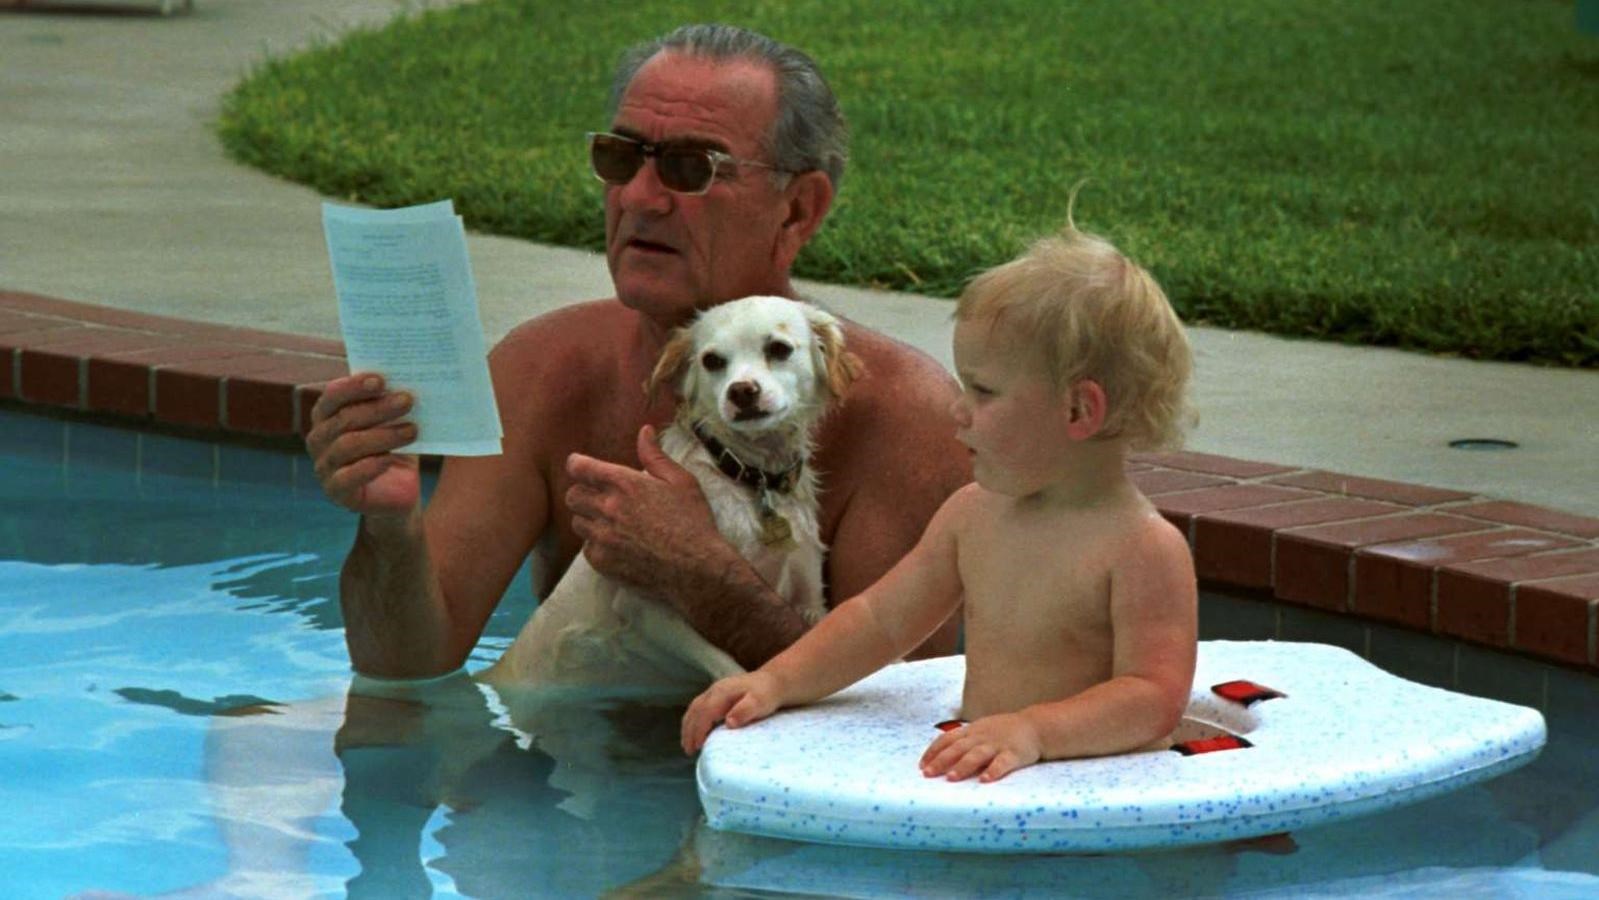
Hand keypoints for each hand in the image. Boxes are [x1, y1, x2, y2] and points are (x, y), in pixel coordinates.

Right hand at [305, 373, 420, 514]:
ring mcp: (323, 466)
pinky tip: (389, 460)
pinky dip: (368, 467)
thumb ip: (391, 402)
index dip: (354, 387)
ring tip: (412, 430)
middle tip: (407, 400)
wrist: (397, 491)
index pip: (333, 396)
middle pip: (344, 419)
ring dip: (383, 436)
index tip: (381, 380)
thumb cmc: (392, 447)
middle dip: (378, 408)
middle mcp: (318, 438)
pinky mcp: (335, 491)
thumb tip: (410, 381)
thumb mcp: (393, 422)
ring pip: (348, 446)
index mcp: (326, 415)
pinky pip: (347, 478)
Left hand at [566, 425, 722, 589]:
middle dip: (583, 493)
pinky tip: (616, 544)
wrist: (696, 569)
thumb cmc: (693, 522)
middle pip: (572, 496)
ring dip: (589, 519)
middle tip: (600, 497)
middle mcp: (607, 508)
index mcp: (624, 483)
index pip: (579, 467)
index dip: (578, 465)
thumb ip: (656, 456)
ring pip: (577, 522)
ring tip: (609, 523)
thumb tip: (644, 431)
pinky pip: (586, 548)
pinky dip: (596, 544)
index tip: (582, 467)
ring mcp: (602, 537)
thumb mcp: (681, 481)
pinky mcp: (603, 562)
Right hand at [681, 671, 782, 753]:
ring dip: (688, 726)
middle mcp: (715, 690)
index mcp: (722, 692)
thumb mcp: (760, 703)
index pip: (704, 712)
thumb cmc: (767, 694)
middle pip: (695, 710)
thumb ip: (745, 711)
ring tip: (687, 745)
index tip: (698, 746)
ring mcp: (714, 691)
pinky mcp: (716, 695)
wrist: (773, 681)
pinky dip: (693, 721)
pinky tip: (695, 732)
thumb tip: (729, 723)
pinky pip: (698, 708)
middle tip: (688, 750)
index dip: (699, 730)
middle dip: (689, 731)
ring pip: (694, 708)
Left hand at [919, 712, 1042, 782]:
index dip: (933, 751)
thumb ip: (962, 740)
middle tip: (928, 774)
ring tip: (951, 778)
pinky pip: (1003, 763)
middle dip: (941, 761)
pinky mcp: (1014, 754)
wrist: (1035, 726)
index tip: (921, 765)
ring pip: (977, 755)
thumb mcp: (980, 730)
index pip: (947, 739)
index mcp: (972, 731)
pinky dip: (993, 771)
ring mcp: (997, 745)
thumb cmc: (1003, 731)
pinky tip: (985, 780)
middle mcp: (981, 737)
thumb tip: (938, 754)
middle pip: (958, 748)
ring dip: (962, 766)